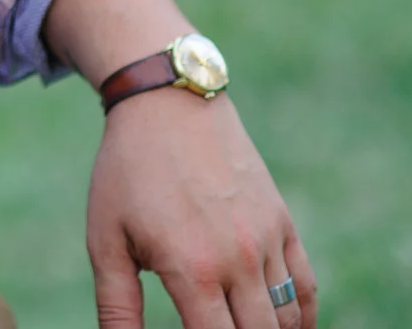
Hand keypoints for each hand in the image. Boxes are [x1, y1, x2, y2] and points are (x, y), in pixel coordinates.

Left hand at [88, 89, 314, 328]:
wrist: (167, 105)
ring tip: (238, 327)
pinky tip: (285, 327)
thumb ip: (116, 304)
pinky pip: (306, 286)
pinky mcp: (283, 223)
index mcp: (191, 270)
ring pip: (285, 318)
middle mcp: (238, 261)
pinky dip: (302, 315)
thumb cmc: (127, 172)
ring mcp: (267, 242)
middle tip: (212, 327)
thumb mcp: (106, 237)